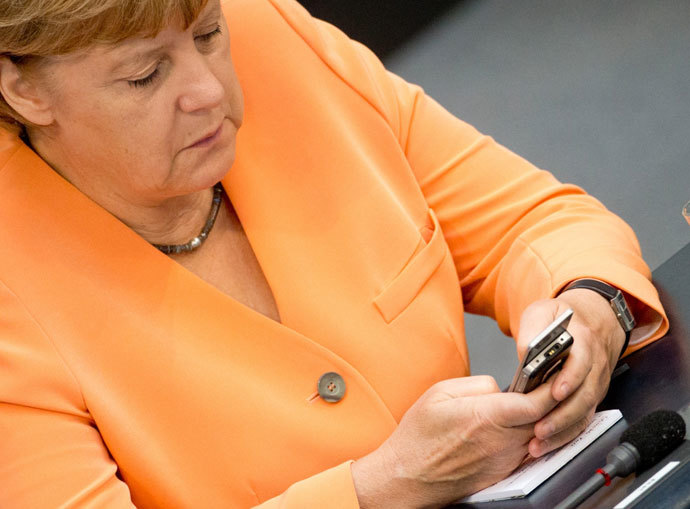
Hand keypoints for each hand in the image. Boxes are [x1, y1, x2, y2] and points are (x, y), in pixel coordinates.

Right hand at [351, 376, 557, 508]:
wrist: (409, 477)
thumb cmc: (418, 437)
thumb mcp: (440, 392)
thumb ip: (478, 384)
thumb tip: (500, 386)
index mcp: (486, 417)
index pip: (536, 403)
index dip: (550, 388)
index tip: (553, 374)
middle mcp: (501, 441)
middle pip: (545, 419)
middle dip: (550, 400)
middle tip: (548, 383)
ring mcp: (504, 460)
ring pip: (539, 434)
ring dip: (541, 419)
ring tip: (531, 401)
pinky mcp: (503, 472)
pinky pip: (526, 449)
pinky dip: (529, 435)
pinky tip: (517, 425)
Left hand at [515, 290, 625, 457]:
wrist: (591, 321)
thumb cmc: (562, 318)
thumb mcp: (543, 312)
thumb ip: (534, 330)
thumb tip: (527, 353)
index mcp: (585, 341)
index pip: (582, 362)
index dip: (570, 378)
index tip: (556, 392)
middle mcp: (594, 366)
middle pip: (584, 396)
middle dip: (562, 416)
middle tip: (540, 428)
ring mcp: (594, 384)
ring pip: (584, 413)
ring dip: (562, 430)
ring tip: (539, 441)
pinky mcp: (589, 397)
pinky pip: (582, 420)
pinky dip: (565, 434)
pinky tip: (546, 443)